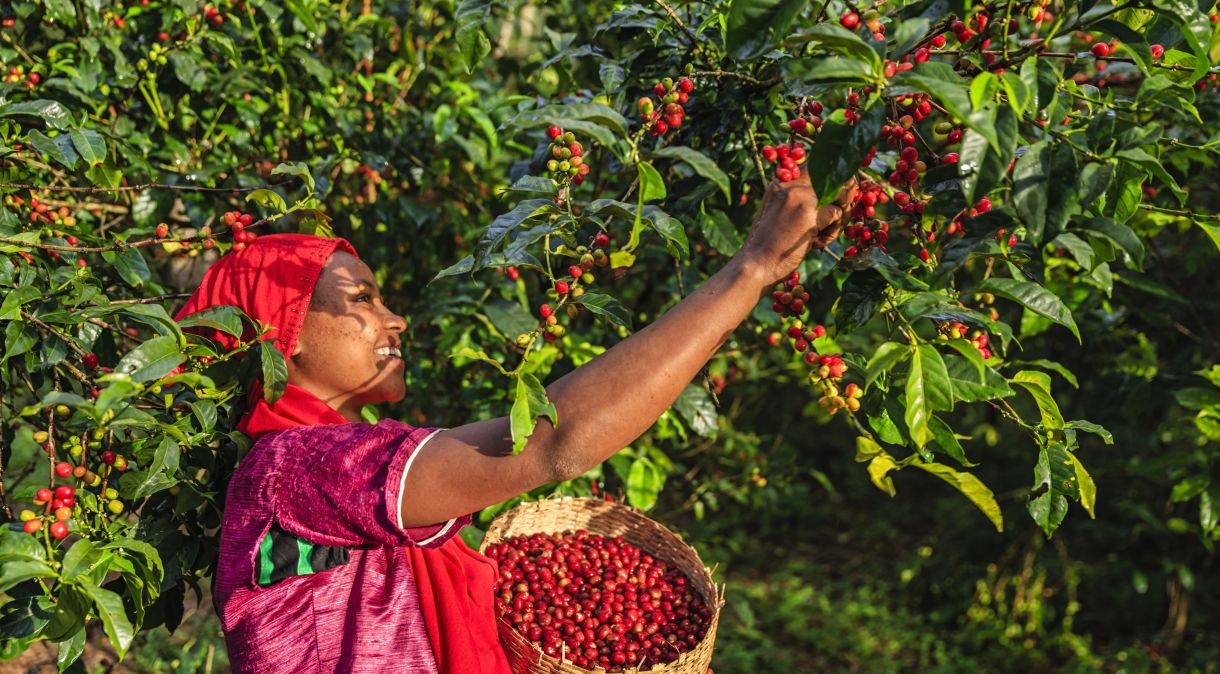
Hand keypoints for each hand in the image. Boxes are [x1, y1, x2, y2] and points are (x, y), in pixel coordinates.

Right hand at [737, 173, 856, 286]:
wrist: (755, 265)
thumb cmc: (769, 246)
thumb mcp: (780, 213)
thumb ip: (800, 200)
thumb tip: (838, 190)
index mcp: (781, 182)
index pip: (818, 166)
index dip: (834, 180)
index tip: (837, 198)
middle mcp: (791, 183)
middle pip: (834, 178)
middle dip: (844, 197)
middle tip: (837, 219)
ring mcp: (800, 196)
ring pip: (840, 195)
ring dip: (839, 217)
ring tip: (821, 235)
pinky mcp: (808, 213)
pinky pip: (837, 213)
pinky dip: (833, 232)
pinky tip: (816, 243)